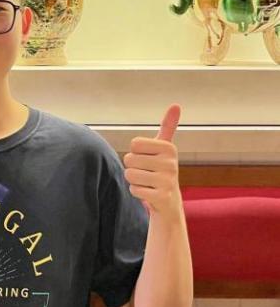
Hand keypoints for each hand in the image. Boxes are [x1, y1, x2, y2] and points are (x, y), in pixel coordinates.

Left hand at [123, 105, 181, 219]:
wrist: (169, 202)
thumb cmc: (161, 170)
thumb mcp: (164, 148)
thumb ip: (168, 126)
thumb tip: (176, 105)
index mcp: (169, 148)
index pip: (134, 144)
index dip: (135, 152)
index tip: (148, 159)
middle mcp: (171, 163)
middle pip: (130, 159)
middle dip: (133, 167)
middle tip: (147, 173)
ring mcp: (168, 181)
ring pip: (130, 174)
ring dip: (134, 180)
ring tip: (147, 182)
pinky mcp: (162, 197)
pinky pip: (134, 189)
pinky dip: (137, 192)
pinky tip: (149, 193)